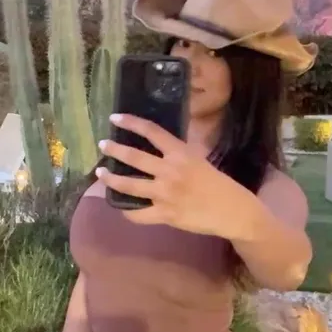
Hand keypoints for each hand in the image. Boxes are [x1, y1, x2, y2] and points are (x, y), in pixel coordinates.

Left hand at [95, 113, 263, 238]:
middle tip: (102, 145)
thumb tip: (158, 146)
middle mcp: (170, 170)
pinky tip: (121, 206)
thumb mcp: (199, 160)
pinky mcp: (165, 214)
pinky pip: (138, 214)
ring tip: (100, 173)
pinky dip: (127, 211)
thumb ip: (178, 154)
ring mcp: (166, 193)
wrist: (231, 210)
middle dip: (114, 150)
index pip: (152, 132)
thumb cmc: (217, 184)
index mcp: (181, 153)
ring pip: (129, 185)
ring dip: (111, 179)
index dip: (131, 123)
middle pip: (134, 157)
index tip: (115, 117)